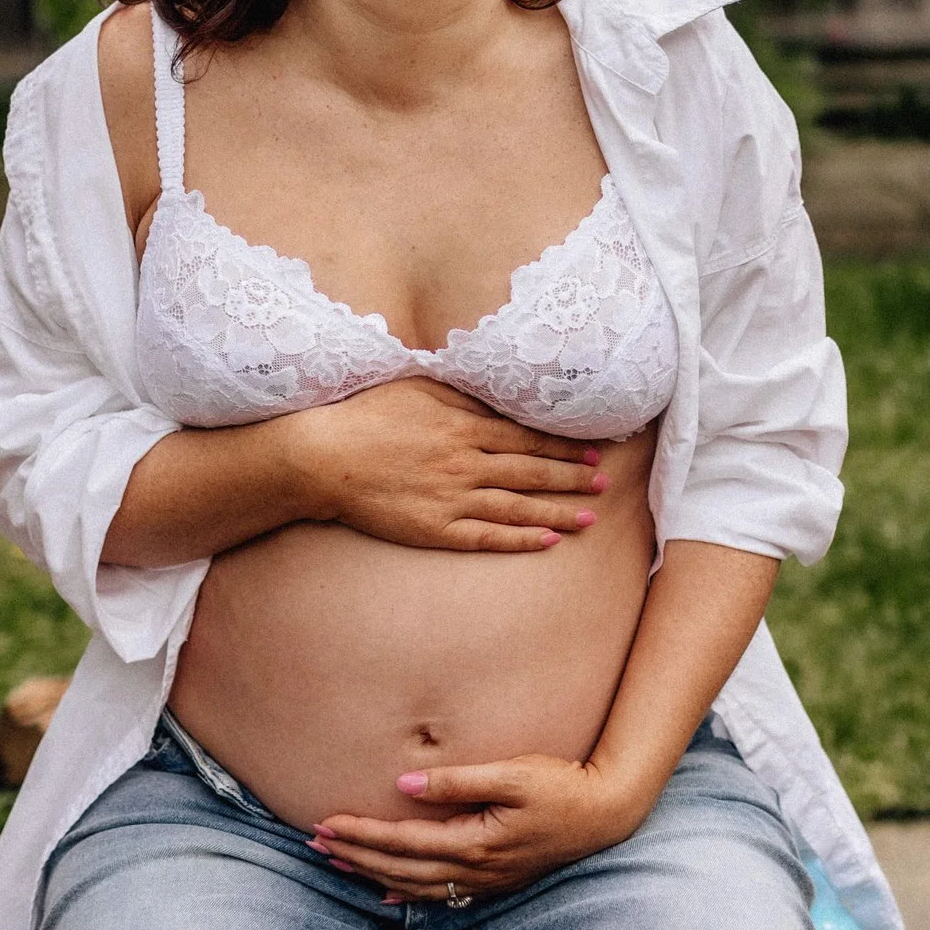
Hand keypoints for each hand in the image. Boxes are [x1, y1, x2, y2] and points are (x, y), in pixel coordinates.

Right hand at [281, 379, 607, 552]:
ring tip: (588, 518)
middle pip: (531, 473)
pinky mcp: (436, 529)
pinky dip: (519, 540)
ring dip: (557, 513)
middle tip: (604, 484)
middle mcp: (466, 464)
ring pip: (517, 508)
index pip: (528, 439)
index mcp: (464, 427)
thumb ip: (463, 394)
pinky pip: (487, 537)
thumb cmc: (368, 414)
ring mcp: (452, 499)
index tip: (593, 451)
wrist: (324, 457)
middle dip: (572, 479)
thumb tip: (499, 397)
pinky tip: (546, 542)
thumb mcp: (419, 387)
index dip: (564, 446)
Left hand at [309, 755, 646, 902]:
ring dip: (372, 874)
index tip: (326, 823)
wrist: (604, 814)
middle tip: (314, 842)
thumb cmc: (561, 785)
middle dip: (355, 855)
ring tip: (337, 862)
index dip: (361, 833)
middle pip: (400, 868)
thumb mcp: (512, 773)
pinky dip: (406, 896)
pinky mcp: (493, 880)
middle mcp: (475, 870)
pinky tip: (387, 894)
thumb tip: (405, 784)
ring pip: (414, 886)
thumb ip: (458, 780)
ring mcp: (485, 881)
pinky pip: (439, 896)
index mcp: (474, 842)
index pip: (402, 841)